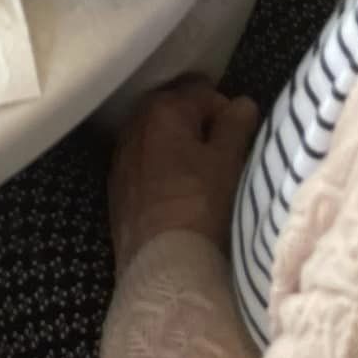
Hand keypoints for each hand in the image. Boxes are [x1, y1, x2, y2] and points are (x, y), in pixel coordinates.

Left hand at [109, 79, 259, 270]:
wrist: (164, 265)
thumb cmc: (202, 206)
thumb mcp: (227, 162)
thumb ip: (235, 126)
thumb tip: (241, 102)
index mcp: (162, 109)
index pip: (202, 92)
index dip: (226, 112)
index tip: (240, 139)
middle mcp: (134, 125)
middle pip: (174, 110)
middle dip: (199, 126)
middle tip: (223, 156)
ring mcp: (121, 156)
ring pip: (156, 138)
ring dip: (178, 147)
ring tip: (202, 175)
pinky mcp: (116, 187)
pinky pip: (143, 164)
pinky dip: (160, 168)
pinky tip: (177, 192)